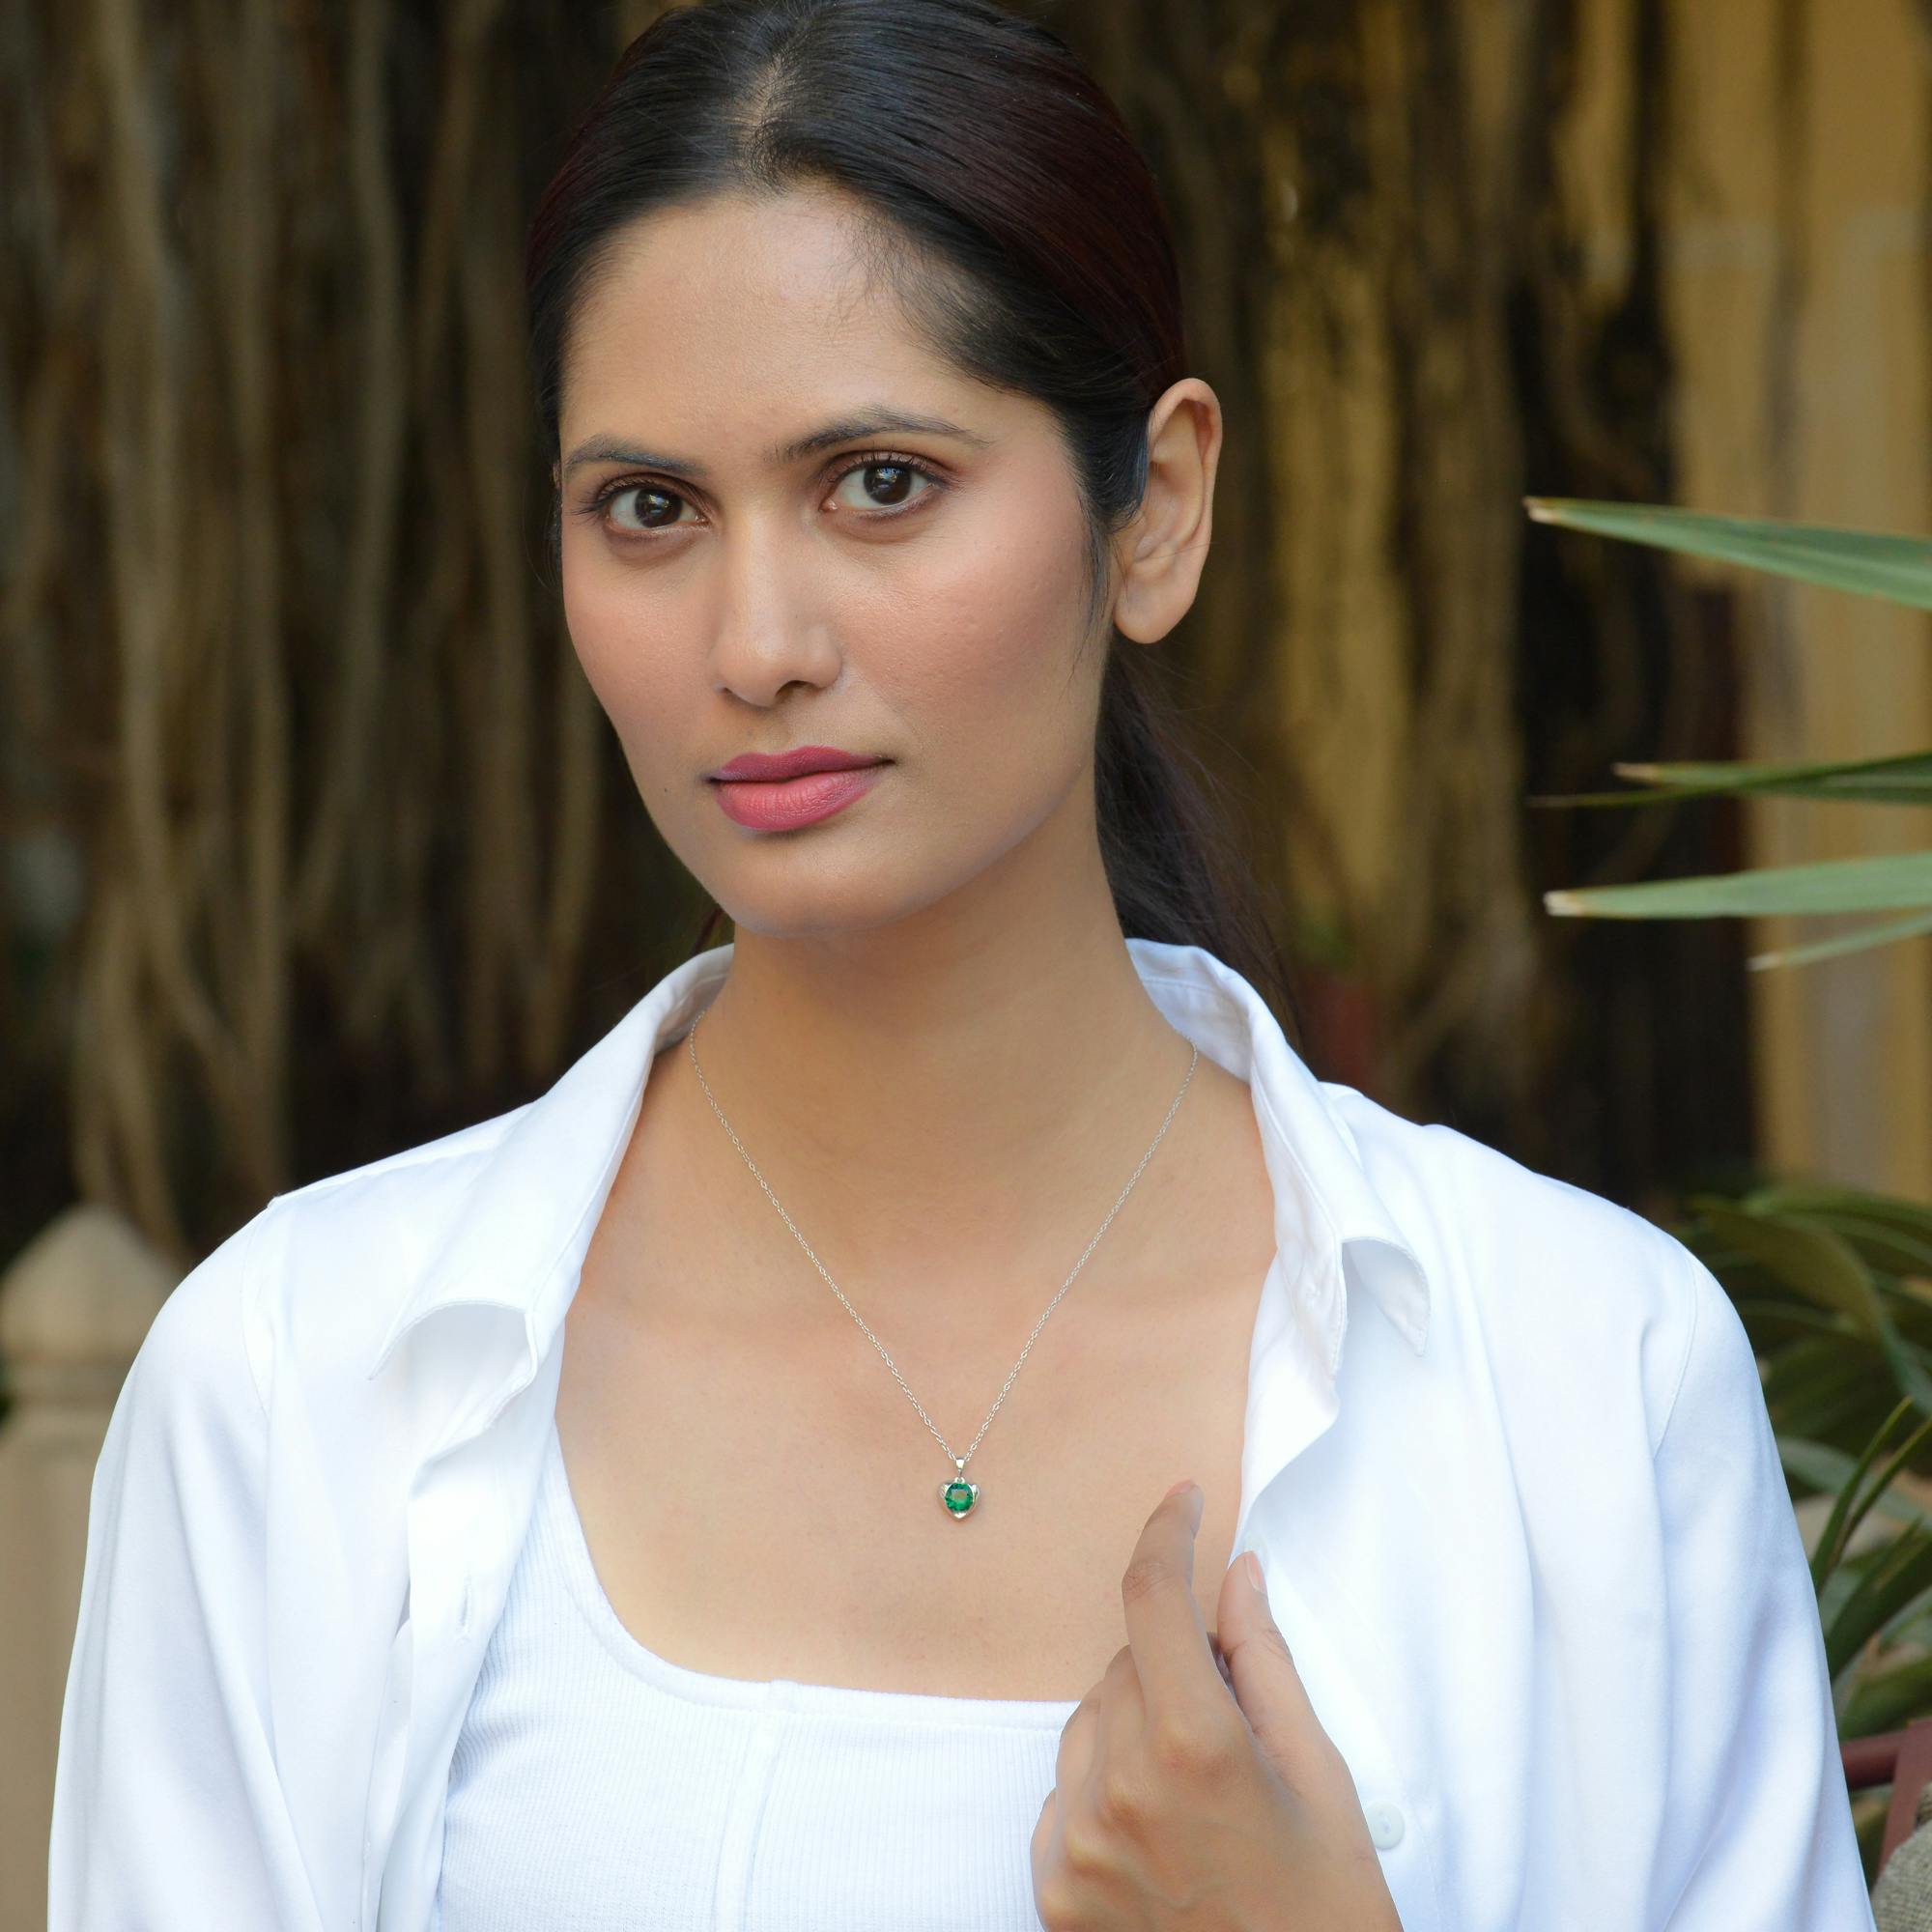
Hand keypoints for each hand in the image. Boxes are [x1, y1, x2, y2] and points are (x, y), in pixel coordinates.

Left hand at [1029, 1479, 1403, 1929]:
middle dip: (1176, 1663)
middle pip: (1127, 1662)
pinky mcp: (1052, 1890)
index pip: (1152, 1597)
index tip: (1183, 1500)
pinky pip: (1066, 1790)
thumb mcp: (1322, 1779)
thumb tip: (1235, 1573)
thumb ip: (1265, 1662)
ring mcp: (1076, 1843)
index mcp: (1194, 1746)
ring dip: (1136, 1723)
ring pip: (1090, 1721)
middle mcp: (1118, 1787)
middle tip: (1235, 1718)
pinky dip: (1105, 1785)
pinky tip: (1162, 1830)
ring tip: (1203, 1793)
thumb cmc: (1327, 1912)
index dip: (1166, 1533)